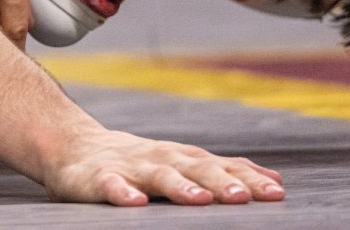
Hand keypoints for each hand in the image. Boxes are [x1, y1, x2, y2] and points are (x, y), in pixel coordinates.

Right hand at [46, 129, 284, 205]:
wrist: (72, 146)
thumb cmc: (136, 161)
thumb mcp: (182, 161)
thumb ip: (222, 171)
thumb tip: (275, 180)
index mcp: (182, 158)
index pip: (221, 166)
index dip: (248, 179)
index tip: (277, 193)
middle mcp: (160, 158)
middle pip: (195, 168)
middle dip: (221, 182)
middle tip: (245, 198)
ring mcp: (129, 167)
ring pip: (157, 175)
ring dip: (179, 186)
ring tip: (198, 200)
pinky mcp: (96, 178)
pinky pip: (110, 185)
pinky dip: (122, 192)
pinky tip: (133, 203)